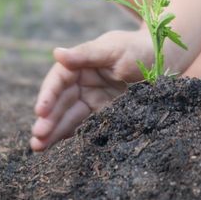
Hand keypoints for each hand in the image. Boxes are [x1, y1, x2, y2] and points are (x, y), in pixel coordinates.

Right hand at [30, 30, 152, 150]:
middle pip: (60, 103)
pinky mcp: (104, 114)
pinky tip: (59, 150)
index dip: (47, 96)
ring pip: (69, 117)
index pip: (58, 81)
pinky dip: (71, 137)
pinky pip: (84, 126)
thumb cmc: (138, 49)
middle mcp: (82, 83)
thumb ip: (85, 54)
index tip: (40, 111)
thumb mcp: (112, 49)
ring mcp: (92, 99)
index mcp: (80, 64)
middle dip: (47, 121)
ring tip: (39, 149)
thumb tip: (56, 53)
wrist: (164, 60)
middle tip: (36, 139)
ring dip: (54, 132)